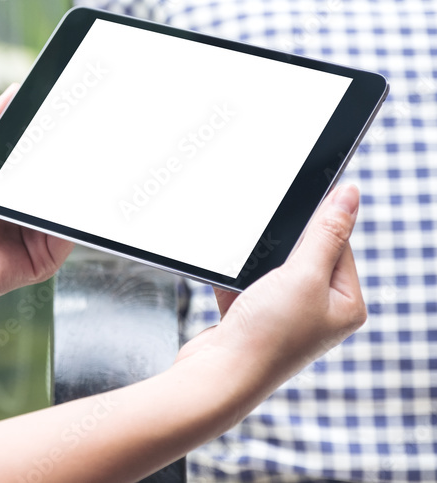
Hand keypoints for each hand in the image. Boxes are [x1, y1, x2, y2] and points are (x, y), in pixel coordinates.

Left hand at [0, 84, 73, 312]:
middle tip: (85, 135)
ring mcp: (38, 236)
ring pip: (67, 208)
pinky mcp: (42, 260)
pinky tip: (64, 198)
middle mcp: (29, 212)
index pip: (45, 162)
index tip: (72, 114)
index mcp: (12, 189)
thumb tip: (15, 90)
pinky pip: (66, 236)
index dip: (59, 141)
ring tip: (81, 161)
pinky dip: (70, 218)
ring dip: (76, 187)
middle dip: (74, 160)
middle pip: (61, 183)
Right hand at [176, 183, 366, 392]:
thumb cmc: (267, 336)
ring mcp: (286, 317)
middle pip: (304, 255)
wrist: (220, 375)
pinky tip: (230, 293)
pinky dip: (234, 283)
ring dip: (254, 266)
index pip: (339, 245)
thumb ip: (326, 232)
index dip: (316, 227)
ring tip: (250, 284)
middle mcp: (320, 312)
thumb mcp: (303, 275)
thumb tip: (350, 194)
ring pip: (271, 269)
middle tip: (268, 257)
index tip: (294, 217)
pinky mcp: (255, 319)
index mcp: (346, 304)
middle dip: (279, 249)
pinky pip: (246, 285)